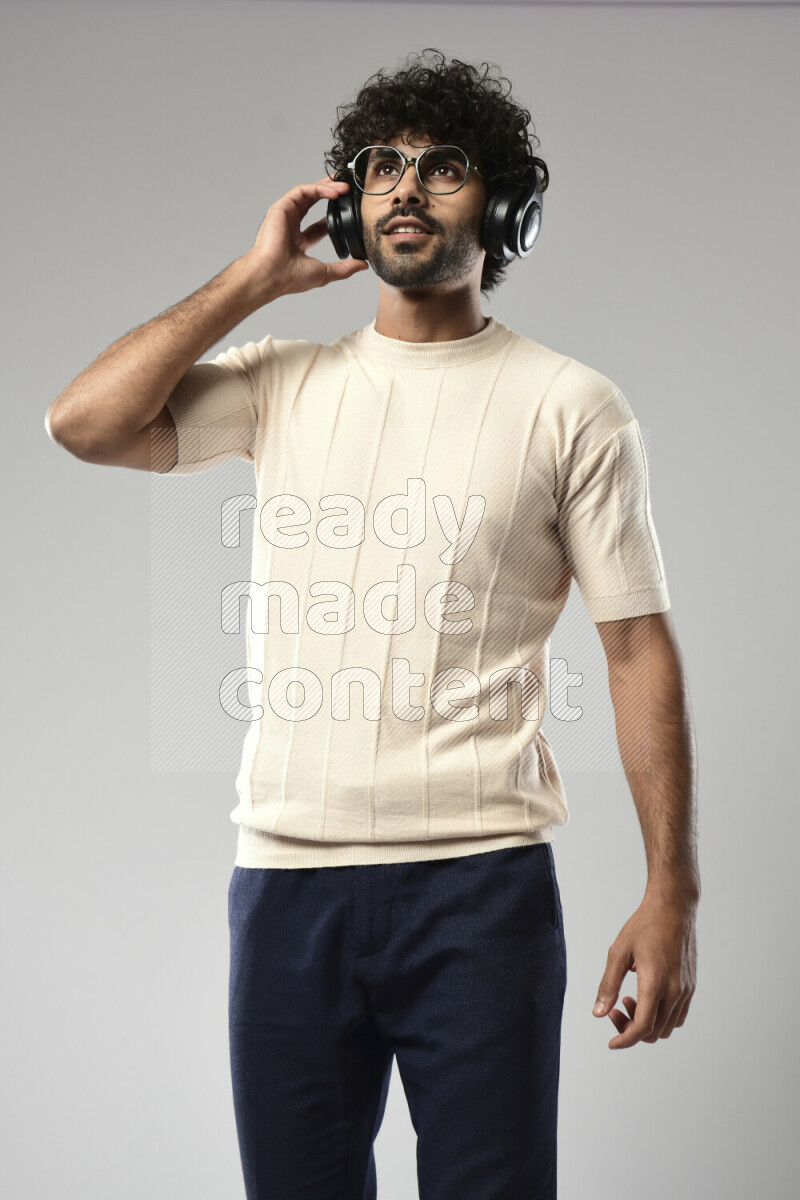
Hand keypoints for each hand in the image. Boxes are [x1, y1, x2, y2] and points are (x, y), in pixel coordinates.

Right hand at [244, 176, 368, 297]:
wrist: (272, 274)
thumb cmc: (290, 277)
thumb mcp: (325, 272)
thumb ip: (345, 268)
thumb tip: (363, 265)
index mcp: (299, 242)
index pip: (319, 225)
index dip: (334, 216)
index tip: (350, 211)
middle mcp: (291, 226)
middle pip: (314, 203)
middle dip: (331, 193)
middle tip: (349, 187)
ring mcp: (285, 215)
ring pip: (309, 193)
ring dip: (328, 187)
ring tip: (345, 186)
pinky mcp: (281, 207)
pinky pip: (302, 191)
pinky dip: (319, 188)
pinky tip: (334, 191)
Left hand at [592, 891, 697, 1048]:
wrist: (674, 907)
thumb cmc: (644, 925)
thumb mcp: (618, 952)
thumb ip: (608, 984)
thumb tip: (598, 1013)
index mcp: (656, 983)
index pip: (642, 1027)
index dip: (625, 1040)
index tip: (611, 1044)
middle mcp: (675, 991)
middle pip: (654, 1032)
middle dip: (631, 1030)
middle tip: (614, 1010)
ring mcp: (686, 990)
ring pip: (667, 1027)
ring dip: (647, 1024)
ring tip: (629, 1000)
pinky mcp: (690, 985)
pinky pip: (677, 1016)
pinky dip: (661, 1017)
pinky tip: (646, 997)